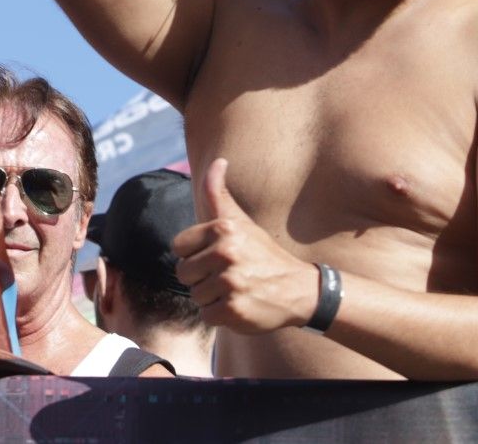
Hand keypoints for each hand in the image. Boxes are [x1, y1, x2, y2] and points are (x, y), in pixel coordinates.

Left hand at [172, 157, 319, 332]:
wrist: (298, 289)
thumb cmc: (262, 253)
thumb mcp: (240, 221)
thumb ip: (218, 193)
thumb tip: (217, 161)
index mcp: (223, 228)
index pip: (179, 246)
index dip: (195, 254)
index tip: (216, 256)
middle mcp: (225, 253)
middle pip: (184, 273)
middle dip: (202, 278)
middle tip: (228, 275)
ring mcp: (230, 282)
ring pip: (195, 295)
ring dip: (212, 297)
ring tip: (236, 290)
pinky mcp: (234, 310)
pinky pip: (207, 315)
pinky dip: (220, 315)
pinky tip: (240, 306)